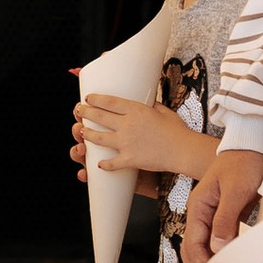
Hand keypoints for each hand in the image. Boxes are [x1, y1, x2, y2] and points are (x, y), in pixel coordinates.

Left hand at [74, 92, 196, 176]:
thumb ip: (153, 106)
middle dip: (86, 113)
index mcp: (136, 110)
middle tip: (78, 110)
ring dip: (87, 135)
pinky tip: (99, 164)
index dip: (96, 99)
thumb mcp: (164, 111)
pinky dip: (105, 164)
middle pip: (100, 117)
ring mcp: (127, 142)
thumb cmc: (177, 130)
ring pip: (99, 138)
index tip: (88, 98)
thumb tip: (149, 101)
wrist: (183, 150)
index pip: (110, 102)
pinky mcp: (130, 159)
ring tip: (81, 132)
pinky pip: (112, 163)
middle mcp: (128, 125)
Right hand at [183, 147, 262, 262]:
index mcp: (199, 206)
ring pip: (204, 246)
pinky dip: (221, 256)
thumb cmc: (245, 163)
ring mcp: (213, 215)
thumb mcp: (236, 190)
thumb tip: (217, 248)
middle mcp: (202, 212)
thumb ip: (225, 219)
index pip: (192, 243)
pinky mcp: (226, 216)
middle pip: (192, 248)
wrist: (254, 146)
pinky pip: (219, 241)